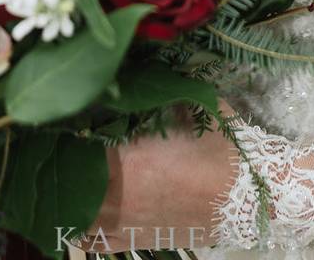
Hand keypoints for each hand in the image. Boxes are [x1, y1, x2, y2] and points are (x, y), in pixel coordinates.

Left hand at [76, 102, 239, 252]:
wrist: (250, 201)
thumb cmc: (225, 153)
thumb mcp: (199, 110)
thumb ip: (167, 92)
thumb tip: (142, 72)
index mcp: (131, 159)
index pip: (79, 142)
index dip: (67, 127)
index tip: (66, 115)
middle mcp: (117, 195)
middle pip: (69, 178)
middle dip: (63, 159)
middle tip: (63, 141)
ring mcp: (122, 223)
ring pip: (73, 212)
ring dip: (67, 193)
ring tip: (66, 175)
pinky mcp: (132, 242)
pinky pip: (90, 239)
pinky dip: (78, 224)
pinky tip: (78, 210)